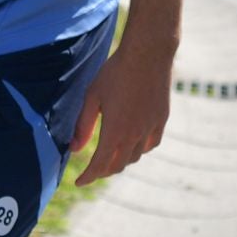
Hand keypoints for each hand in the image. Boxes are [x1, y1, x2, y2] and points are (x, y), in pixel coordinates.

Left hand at [70, 37, 172, 185]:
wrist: (148, 54)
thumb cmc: (115, 72)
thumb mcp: (93, 96)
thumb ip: (83, 125)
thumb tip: (74, 148)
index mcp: (115, 131)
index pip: (99, 165)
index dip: (88, 177)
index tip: (79, 182)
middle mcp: (134, 135)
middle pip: (118, 165)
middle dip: (103, 171)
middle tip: (94, 170)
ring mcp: (150, 127)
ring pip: (136, 156)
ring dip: (122, 161)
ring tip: (112, 156)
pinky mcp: (162, 119)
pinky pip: (151, 144)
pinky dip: (141, 149)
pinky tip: (135, 144)